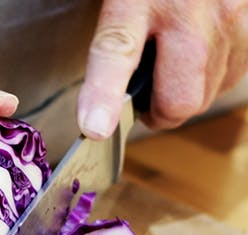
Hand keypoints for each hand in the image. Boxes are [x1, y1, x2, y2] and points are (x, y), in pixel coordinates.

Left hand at [77, 0, 247, 137]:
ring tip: (171, 72)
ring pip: (208, 94)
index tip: (95, 128)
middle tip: (144, 101)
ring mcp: (229, 15)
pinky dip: (214, 78)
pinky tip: (199, 59)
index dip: (104, 97)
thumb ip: (111, 42)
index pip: (116, 52)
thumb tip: (97, 109)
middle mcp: (189, 9)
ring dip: (185, 96)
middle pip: (179, 100)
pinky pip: (233, 75)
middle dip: (159, 113)